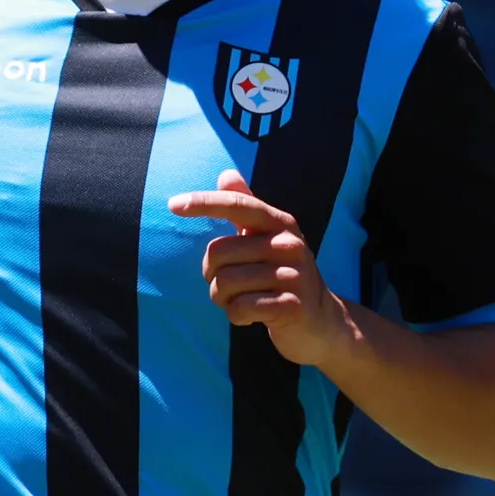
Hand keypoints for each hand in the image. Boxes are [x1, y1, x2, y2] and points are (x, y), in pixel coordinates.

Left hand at [168, 172, 357, 368]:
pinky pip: (240, 308)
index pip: (238, 204)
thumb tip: (225, 174)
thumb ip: (247, 206)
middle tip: (227, 286)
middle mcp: (289, 245)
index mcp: (280, 223)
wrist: (321, 321)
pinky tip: (250, 316)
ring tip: (238, 301)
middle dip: (211, 275)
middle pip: (219, 252)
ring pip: (226, 283)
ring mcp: (293, 276)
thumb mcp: (268, 239)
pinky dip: (235, 316)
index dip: (204, 202)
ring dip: (222, 298)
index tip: (173, 205)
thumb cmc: (283, 276)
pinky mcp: (292, 306)